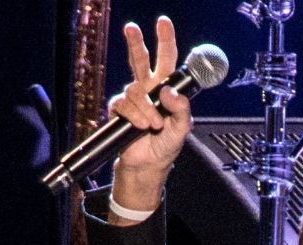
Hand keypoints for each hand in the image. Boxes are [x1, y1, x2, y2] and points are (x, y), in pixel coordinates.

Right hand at [107, 17, 192, 218]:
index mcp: (166, 88)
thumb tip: (168, 91)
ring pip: (135, 90)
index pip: (167, 59)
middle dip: (135, 43)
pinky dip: (135, 116)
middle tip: (131, 28)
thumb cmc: (166, 145)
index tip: (162, 23)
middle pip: (140, 59)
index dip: (165, 40)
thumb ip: (181, 108)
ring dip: (146, 109)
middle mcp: (148, 89)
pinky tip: (142, 126)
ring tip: (154, 125)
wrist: (148, 165)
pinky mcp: (120, 110)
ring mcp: (133, 98)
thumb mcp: (182, 128)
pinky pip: (124, 105)